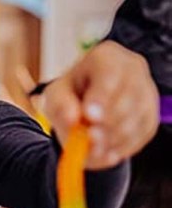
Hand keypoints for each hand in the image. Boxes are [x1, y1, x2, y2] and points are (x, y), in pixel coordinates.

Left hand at [41, 41, 158, 169]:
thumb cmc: (71, 94)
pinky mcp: (151, 116)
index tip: (89, 116)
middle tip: (90, 138)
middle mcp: (132, 70)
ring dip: (113, 138)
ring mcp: (146, 93)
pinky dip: (122, 147)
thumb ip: (59, 105)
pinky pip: (142, 135)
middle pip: (128, 96)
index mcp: (106, 56)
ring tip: (91, 147)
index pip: (110, 72)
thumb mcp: (56, 95)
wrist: (88, 103)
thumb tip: (72, 120)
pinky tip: (104, 151)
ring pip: (137, 119)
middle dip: (108, 122)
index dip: (102, 95)